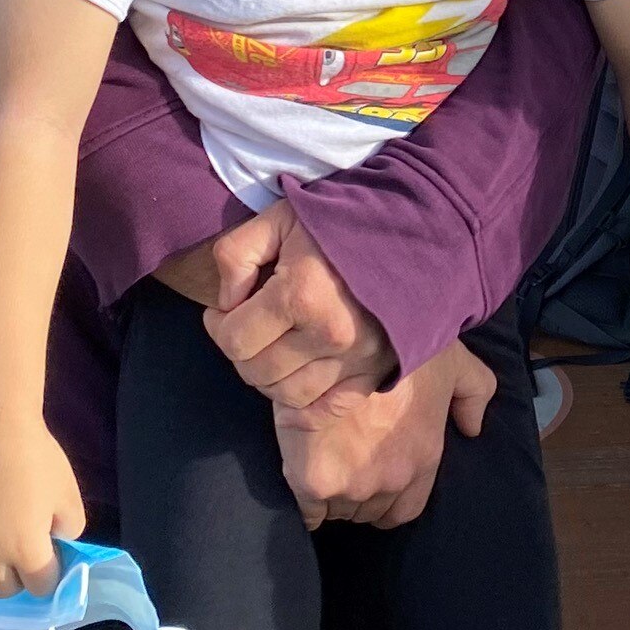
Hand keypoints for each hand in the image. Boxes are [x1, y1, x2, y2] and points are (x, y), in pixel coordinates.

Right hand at [0, 421, 84, 598]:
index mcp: (27, 551)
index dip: (50, 575)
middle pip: (4, 590)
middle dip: (19, 578)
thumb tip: (57, 542)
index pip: (41, 588)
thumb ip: (70, 530)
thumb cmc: (38, 461)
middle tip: (26, 552)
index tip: (52, 556)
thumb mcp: (70, 496)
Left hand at [171, 204, 396, 410]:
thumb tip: (225, 302)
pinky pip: (327, 411)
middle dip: (242, 351)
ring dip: (269, 378)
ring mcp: (357, 359)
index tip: (224, 310)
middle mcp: (330, 334)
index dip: (218, 325)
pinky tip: (296, 386)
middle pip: (257, 372)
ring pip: (287, 396)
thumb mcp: (278, 218)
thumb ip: (236, 254)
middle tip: (249, 328)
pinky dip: (304, 409)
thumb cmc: (339, 220)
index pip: (233, 340)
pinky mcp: (375, 372)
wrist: (412, 228)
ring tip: (273, 349)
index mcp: (301, 295)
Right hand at [275, 343, 496, 529]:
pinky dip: (306, 503)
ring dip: (331, 495)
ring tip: (322, 464)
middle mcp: (392, 479)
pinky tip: (303, 479)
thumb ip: (474, 394)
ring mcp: (354, 484)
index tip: (373, 478)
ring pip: (337, 511)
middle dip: (358, 495)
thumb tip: (472, 428)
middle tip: (343, 464)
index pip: (406, 509)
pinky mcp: (315, 480)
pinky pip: (309, 512)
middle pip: (369, 511)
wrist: (348, 335)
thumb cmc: (400, 344)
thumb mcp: (455, 363)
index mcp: (424, 458)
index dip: (388, 498)